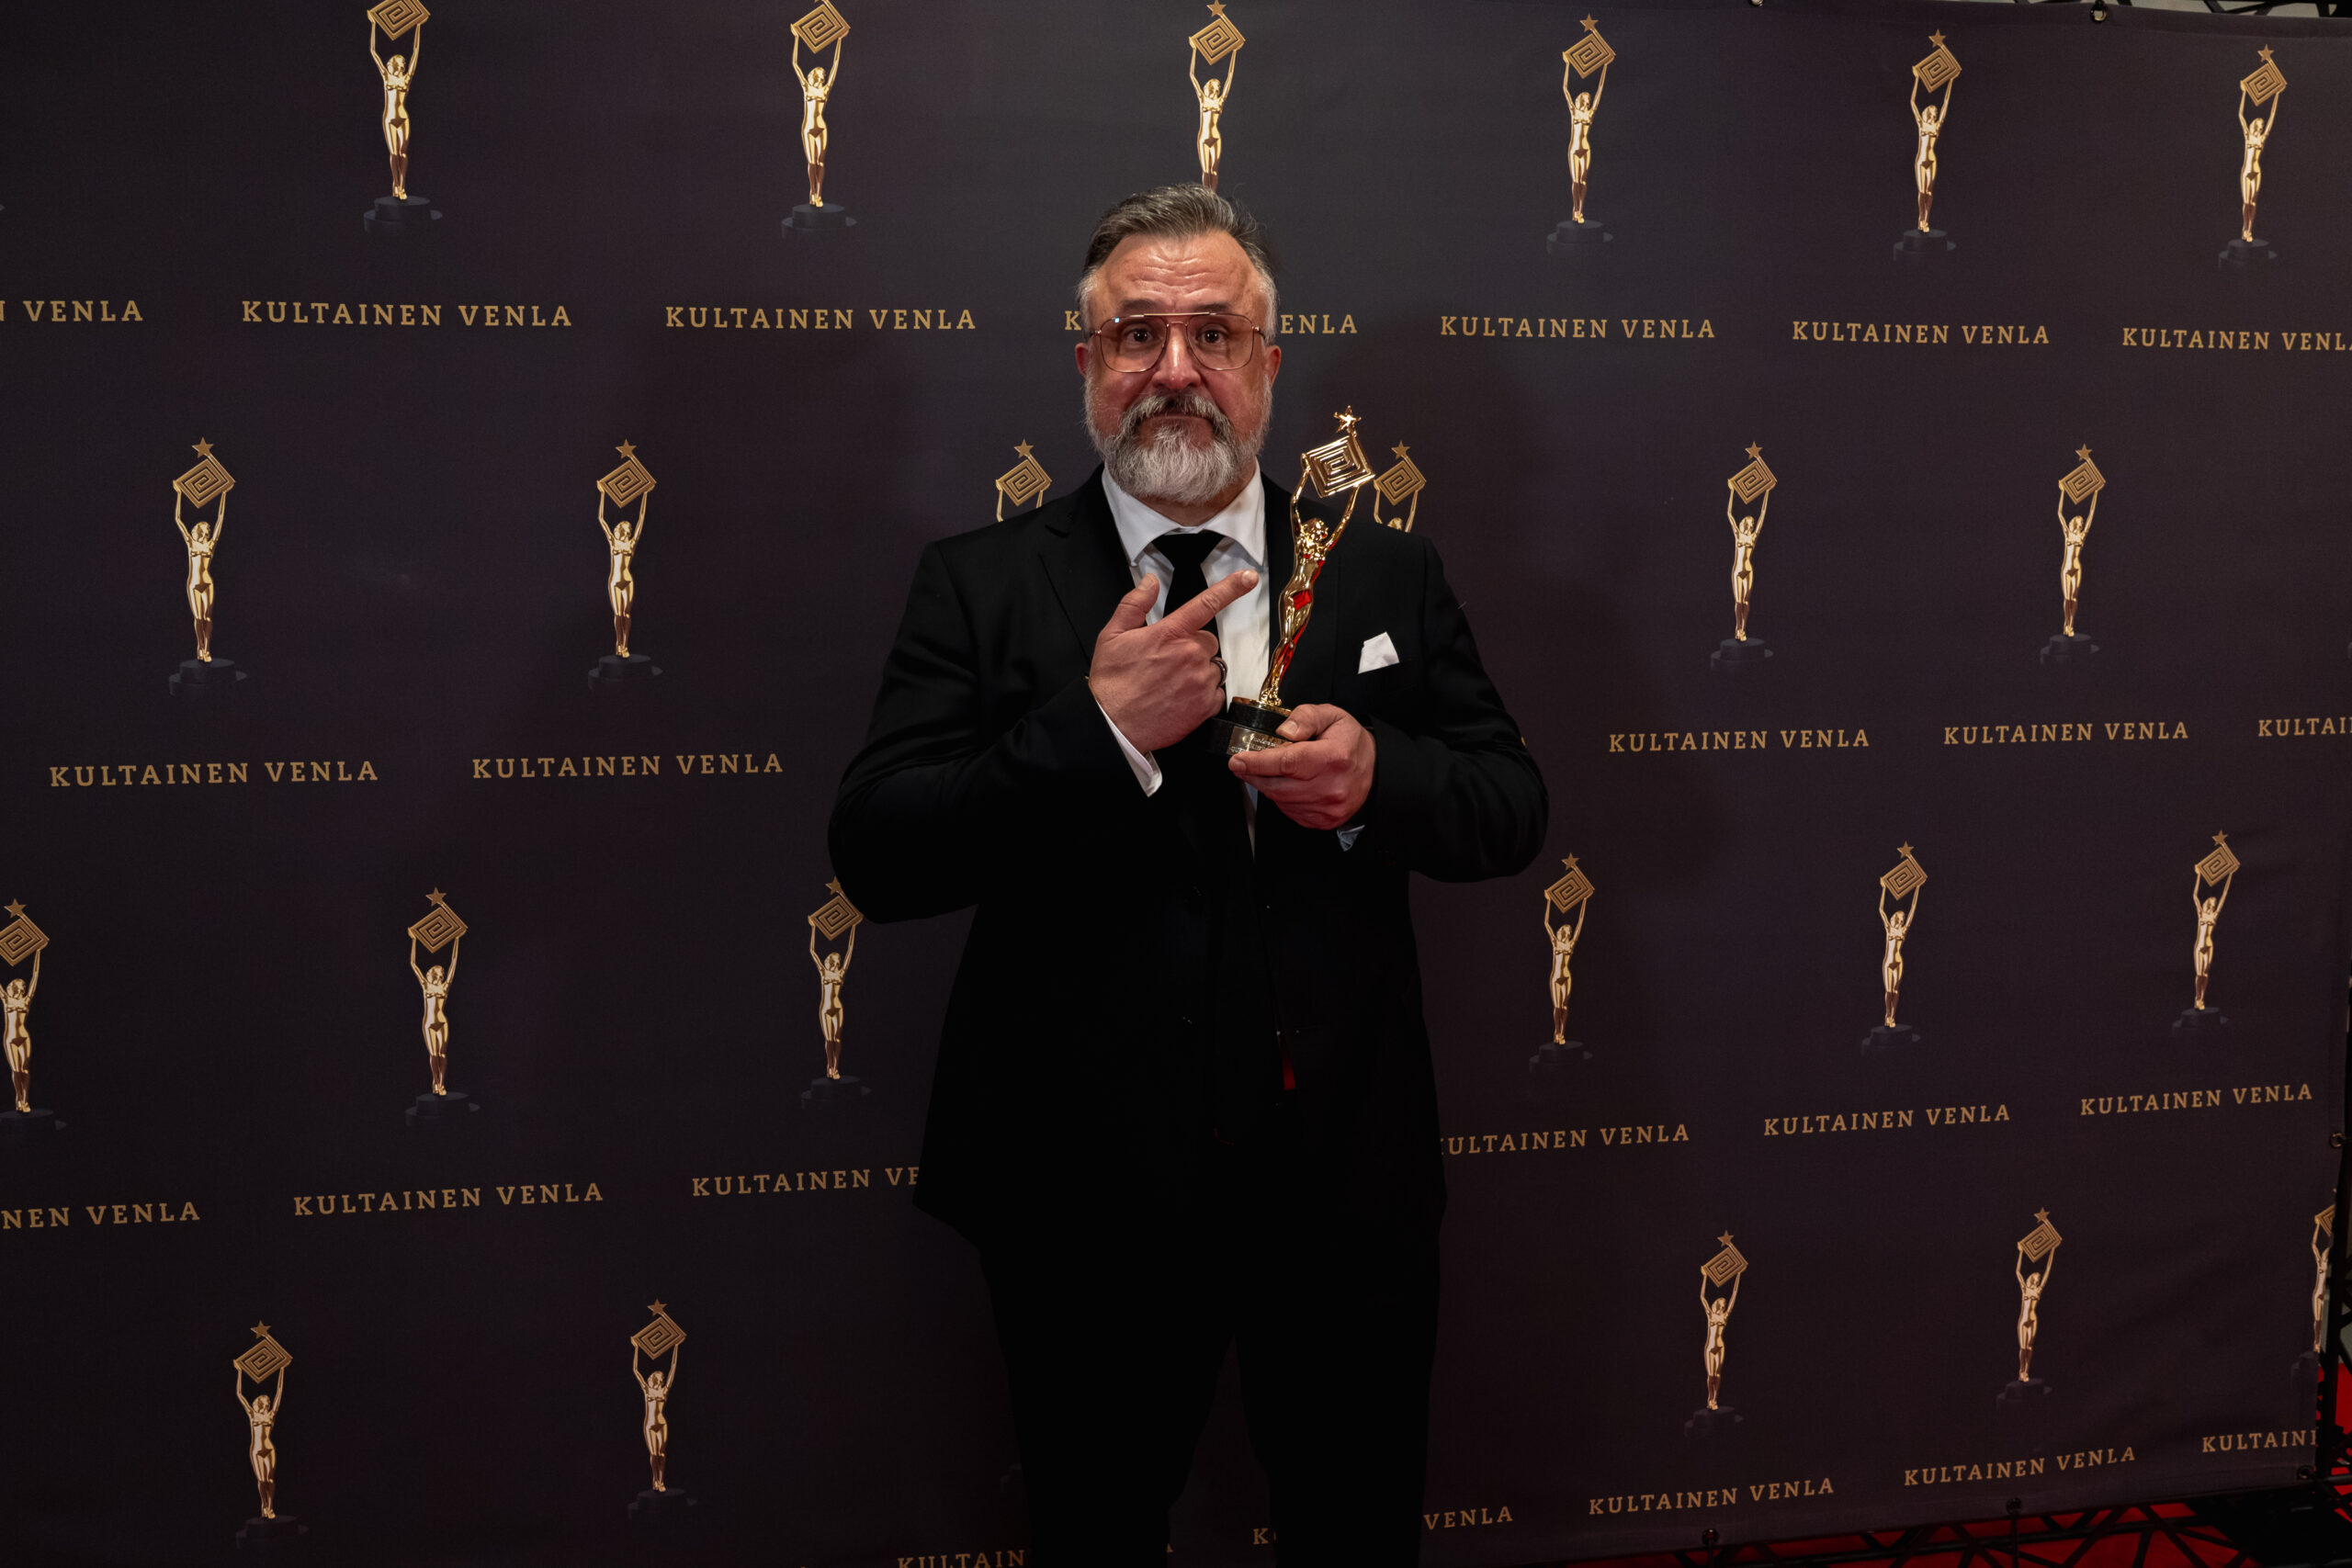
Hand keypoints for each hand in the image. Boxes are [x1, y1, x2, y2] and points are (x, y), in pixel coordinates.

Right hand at [1090, 570, 1258, 752]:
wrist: (1113, 724)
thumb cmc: (1112, 682)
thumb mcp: (1113, 635)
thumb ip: (1135, 603)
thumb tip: (1149, 582)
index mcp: (1170, 633)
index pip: (1207, 603)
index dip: (1232, 587)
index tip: (1248, 577)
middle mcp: (1190, 655)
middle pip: (1209, 642)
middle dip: (1193, 648)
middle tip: (1169, 662)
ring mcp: (1200, 681)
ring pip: (1213, 667)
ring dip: (1199, 672)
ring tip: (1172, 683)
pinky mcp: (1205, 706)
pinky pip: (1217, 693)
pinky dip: (1204, 695)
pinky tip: (1181, 697)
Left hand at [1227, 703, 1374, 830]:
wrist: (1375, 771)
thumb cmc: (1350, 743)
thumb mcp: (1332, 716)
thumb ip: (1306, 717)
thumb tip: (1284, 730)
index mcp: (1334, 757)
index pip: (1288, 762)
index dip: (1258, 763)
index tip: (1238, 760)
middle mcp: (1332, 787)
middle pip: (1279, 785)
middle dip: (1254, 775)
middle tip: (1242, 764)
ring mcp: (1327, 807)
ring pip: (1281, 800)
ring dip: (1267, 786)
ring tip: (1267, 771)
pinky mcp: (1323, 820)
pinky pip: (1290, 811)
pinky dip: (1282, 798)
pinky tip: (1287, 785)